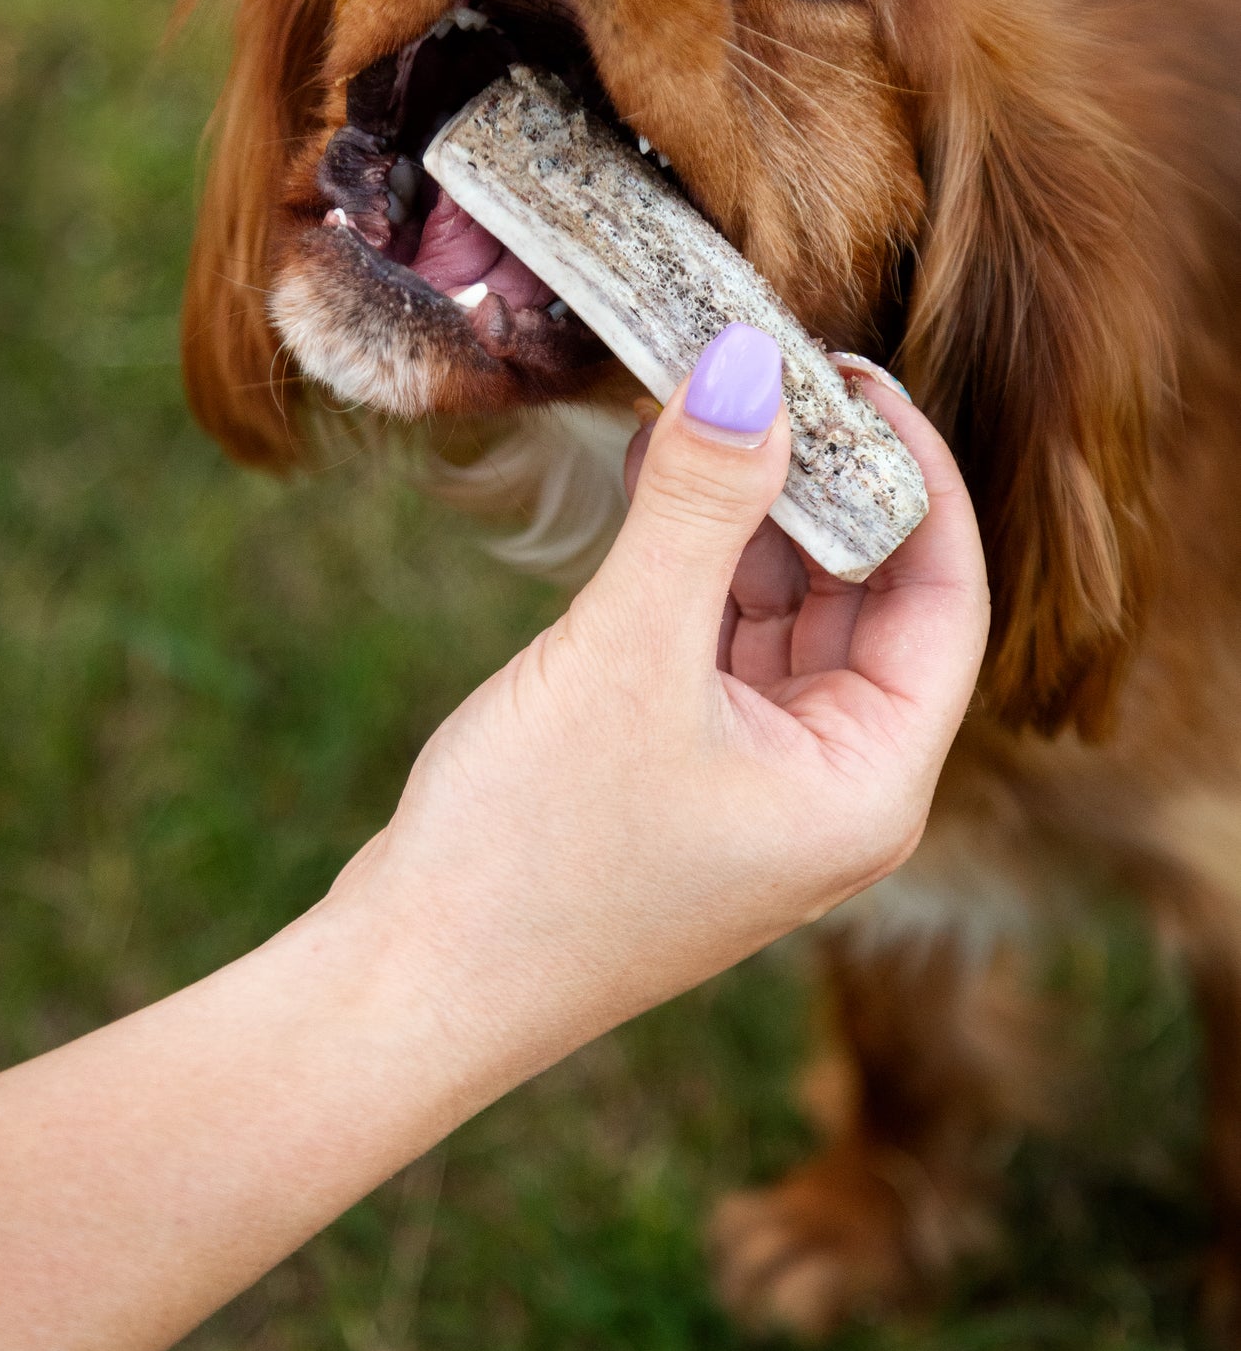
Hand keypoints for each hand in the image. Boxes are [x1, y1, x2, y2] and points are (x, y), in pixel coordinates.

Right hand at [332, 329, 989, 1089]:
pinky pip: (716, 641)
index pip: (945, 599)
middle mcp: (830, 788)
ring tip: (702, 404)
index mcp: (867, 787)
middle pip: (867, 601)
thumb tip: (754, 363)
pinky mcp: (681, 772)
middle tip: (766, 368)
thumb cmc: (529, 856)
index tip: (854, 377)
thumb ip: (700, 506)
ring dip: (749, 516)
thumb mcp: (627, 656)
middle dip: (821, 485)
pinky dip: (694, 565)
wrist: (404, 988)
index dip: (915, 477)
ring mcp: (754, 784)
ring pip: (785, 615)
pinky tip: (654, 484)